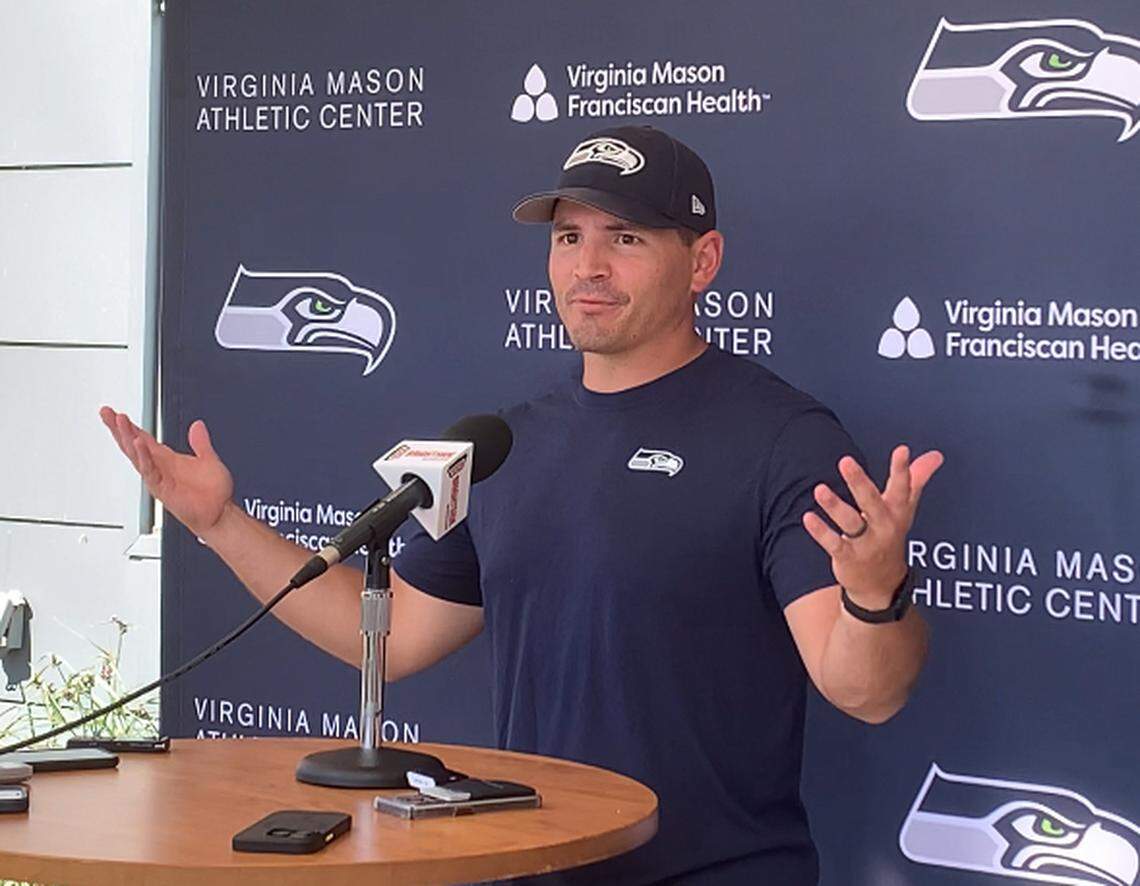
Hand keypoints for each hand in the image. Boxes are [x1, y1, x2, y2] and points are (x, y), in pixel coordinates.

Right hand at [99, 407, 233, 538]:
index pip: (144, 439)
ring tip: (118, 421)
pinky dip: (143, 457)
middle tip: (106, 413)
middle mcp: (159, 467)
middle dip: (119, 429)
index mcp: (167, 459)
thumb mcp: (208, 459)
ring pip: (136, 455)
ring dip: (127, 438)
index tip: (116, 414)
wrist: (219, 513)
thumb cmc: (213, 493)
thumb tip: (197, 425)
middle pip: (133, 445)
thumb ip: (201, 442)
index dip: (130, 427)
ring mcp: (158, 477)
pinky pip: (149, 470)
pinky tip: (137, 444)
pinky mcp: (162, 488)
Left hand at [802, 446, 942, 607]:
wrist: (882, 586)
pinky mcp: (848, 557)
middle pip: (871, 502)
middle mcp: (883, 527)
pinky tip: (808, 517)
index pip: (903, 488)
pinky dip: (820, 531)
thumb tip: (936, 456)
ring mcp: (866, 544)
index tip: (902, 450)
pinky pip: (833, 543)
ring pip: (850, 522)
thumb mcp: (905, 510)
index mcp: (897, 512)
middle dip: (859, 482)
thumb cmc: (890, 537)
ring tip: (820, 489)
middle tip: (845, 461)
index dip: (902, 470)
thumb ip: (916, 480)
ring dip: (834, 506)